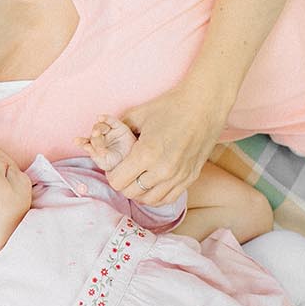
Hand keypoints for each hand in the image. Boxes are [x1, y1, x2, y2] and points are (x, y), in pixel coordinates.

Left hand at [75, 113, 135, 171]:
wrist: (133, 163)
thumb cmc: (117, 163)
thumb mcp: (104, 162)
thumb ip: (95, 155)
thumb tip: (86, 146)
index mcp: (95, 146)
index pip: (86, 142)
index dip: (81, 141)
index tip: (76, 141)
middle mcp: (101, 137)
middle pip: (94, 134)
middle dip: (94, 139)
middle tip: (97, 146)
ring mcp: (110, 131)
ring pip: (100, 126)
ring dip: (97, 128)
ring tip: (96, 134)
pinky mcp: (119, 127)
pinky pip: (112, 121)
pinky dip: (106, 118)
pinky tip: (100, 117)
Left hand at [107, 82, 229, 205]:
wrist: (203, 105)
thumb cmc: (169, 106)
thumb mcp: (136, 115)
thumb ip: (116, 131)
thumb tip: (100, 140)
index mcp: (146, 154)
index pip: (118, 181)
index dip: (111, 174)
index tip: (114, 166)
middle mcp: (163, 170)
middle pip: (131, 193)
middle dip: (123, 183)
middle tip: (124, 171)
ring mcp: (179, 176)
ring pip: (149, 200)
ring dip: (139, 191)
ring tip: (137, 178)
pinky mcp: (191, 178)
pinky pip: (168, 198)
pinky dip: (156, 195)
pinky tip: (152, 184)